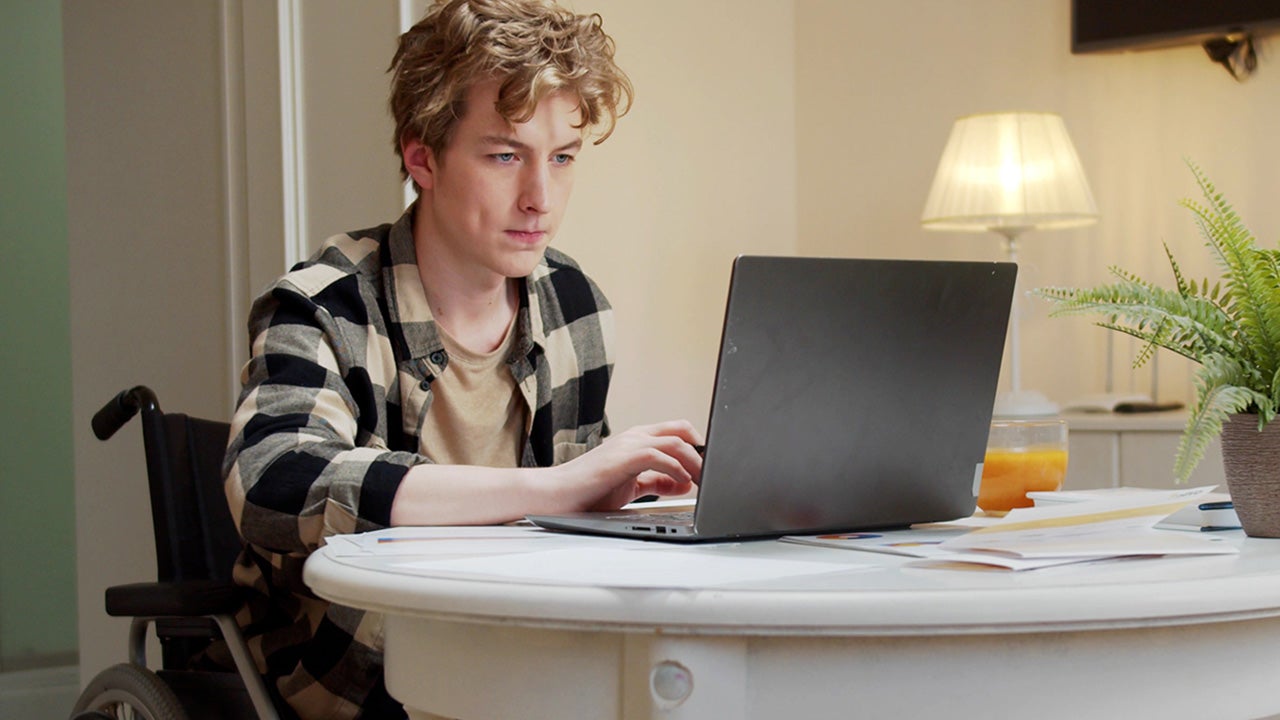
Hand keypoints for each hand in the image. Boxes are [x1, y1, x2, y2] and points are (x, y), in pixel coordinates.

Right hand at [554, 420, 703, 511]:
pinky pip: (658, 456)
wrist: (556, 495)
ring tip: (706, 480)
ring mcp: (628, 445)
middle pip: (681, 430)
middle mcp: (634, 438)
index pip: (677, 432)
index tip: (711, 467)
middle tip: (714, 472)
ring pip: (675, 442)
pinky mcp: (622, 459)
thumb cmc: (588, 491)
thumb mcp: (631, 486)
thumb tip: (685, 482)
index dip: (698, 447)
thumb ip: (657, 482)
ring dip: (695, 461)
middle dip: (703, 450)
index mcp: (636, 441)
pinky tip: (684, 482)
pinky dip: (676, 468)